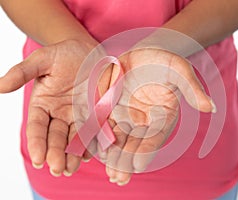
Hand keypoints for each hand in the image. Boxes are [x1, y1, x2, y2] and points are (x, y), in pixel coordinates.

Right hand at [0, 39, 109, 175]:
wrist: (89, 50)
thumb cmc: (64, 53)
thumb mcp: (43, 59)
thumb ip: (23, 72)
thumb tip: (0, 86)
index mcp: (43, 104)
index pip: (37, 127)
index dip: (37, 143)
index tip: (39, 159)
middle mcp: (60, 114)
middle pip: (56, 138)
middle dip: (56, 154)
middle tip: (58, 169)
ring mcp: (79, 116)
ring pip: (75, 139)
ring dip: (73, 155)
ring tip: (72, 169)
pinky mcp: (97, 114)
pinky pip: (95, 131)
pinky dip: (93, 143)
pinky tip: (91, 154)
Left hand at [99, 48, 215, 185]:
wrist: (145, 52)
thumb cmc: (165, 61)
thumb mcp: (180, 71)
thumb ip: (192, 89)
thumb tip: (211, 107)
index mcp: (163, 116)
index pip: (155, 137)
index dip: (146, 151)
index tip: (138, 166)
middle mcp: (145, 120)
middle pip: (135, 144)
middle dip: (126, 160)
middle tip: (118, 177)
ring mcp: (126, 115)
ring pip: (118, 139)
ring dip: (112, 156)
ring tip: (108, 173)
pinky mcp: (110, 108)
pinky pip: (103, 125)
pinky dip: (98, 138)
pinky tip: (92, 151)